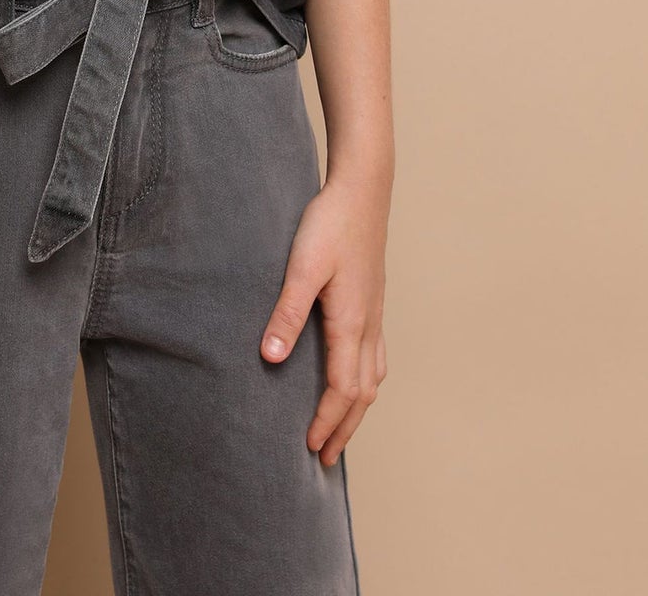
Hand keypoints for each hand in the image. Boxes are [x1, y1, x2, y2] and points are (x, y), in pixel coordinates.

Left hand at [259, 175, 388, 465]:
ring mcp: (375, 313)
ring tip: (340, 428)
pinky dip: (365, 381)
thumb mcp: (302, 266)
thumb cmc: (330, 224)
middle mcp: (369, 325)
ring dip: (357, 408)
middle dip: (345, 428)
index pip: (343, 390)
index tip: (309, 448)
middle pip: (363, 393)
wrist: (362, 189)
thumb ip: (287, 312)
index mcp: (351, 323)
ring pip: (373, 376)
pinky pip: (375, 356)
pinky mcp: (373, 300)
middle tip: (325, 457)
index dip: (327, 422)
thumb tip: (271, 359)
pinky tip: (354, 378)